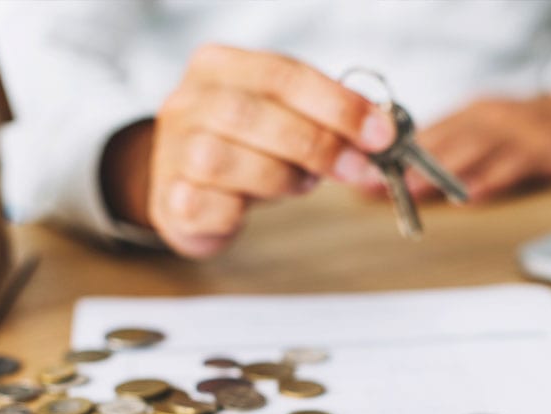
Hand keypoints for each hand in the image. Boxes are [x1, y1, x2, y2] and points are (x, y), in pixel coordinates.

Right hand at [101, 44, 395, 257]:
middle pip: (253, 114)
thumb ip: (324, 118)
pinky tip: (249, 208)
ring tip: (300, 184)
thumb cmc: (245, 149)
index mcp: (219, 66)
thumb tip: (383, 134)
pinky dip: (240, 210)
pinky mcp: (168, 199)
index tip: (380, 134)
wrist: (186, 189)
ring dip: (279, 176)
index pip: (282, 74)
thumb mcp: (283, 118)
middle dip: (316, 143)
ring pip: (225, 159)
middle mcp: (188, 102)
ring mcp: (171, 150)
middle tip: (356, 168)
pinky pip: (209, 205)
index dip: (337, 104)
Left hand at [359, 83, 550, 201]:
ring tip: (408, 191)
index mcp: (475, 113)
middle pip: (440, 142)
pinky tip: (471, 194)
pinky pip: (515, 165)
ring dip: (437, 173)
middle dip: (402, 165)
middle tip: (371, 184)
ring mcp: (519, 133)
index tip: (359, 169)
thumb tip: (415, 167)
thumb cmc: (546, 126)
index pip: (425, 133)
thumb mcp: (498, 127)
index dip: (390, 153)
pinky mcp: (546, 150)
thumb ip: (460, 144)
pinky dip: (492, 179)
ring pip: (471, 152)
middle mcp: (491, 117)